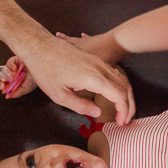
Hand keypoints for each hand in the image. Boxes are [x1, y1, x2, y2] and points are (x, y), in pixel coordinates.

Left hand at [0, 56, 38, 97]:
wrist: (41, 72)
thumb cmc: (33, 82)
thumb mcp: (25, 89)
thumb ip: (16, 94)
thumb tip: (6, 97)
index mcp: (11, 83)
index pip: (2, 84)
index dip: (0, 85)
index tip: (2, 86)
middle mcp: (11, 75)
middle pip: (2, 75)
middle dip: (2, 78)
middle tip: (5, 80)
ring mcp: (13, 67)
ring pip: (4, 68)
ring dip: (7, 72)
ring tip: (14, 74)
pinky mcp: (16, 60)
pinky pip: (10, 62)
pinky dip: (11, 65)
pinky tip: (15, 68)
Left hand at [16, 34, 134, 123]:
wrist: (39, 45)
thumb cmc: (45, 69)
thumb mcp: (59, 95)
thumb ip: (80, 106)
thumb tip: (97, 112)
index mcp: (93, 78)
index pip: (118, 96)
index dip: (123, 111)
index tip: (121, 122)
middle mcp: (100, 68)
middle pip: (124, 87)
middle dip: (128, 105)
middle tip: (124, 120)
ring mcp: (98, 62)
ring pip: (121, 79)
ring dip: (124, 95)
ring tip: (121, 110)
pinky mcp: (94, 59)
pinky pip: (113, 73)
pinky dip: (118, 86)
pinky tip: (113, 95)